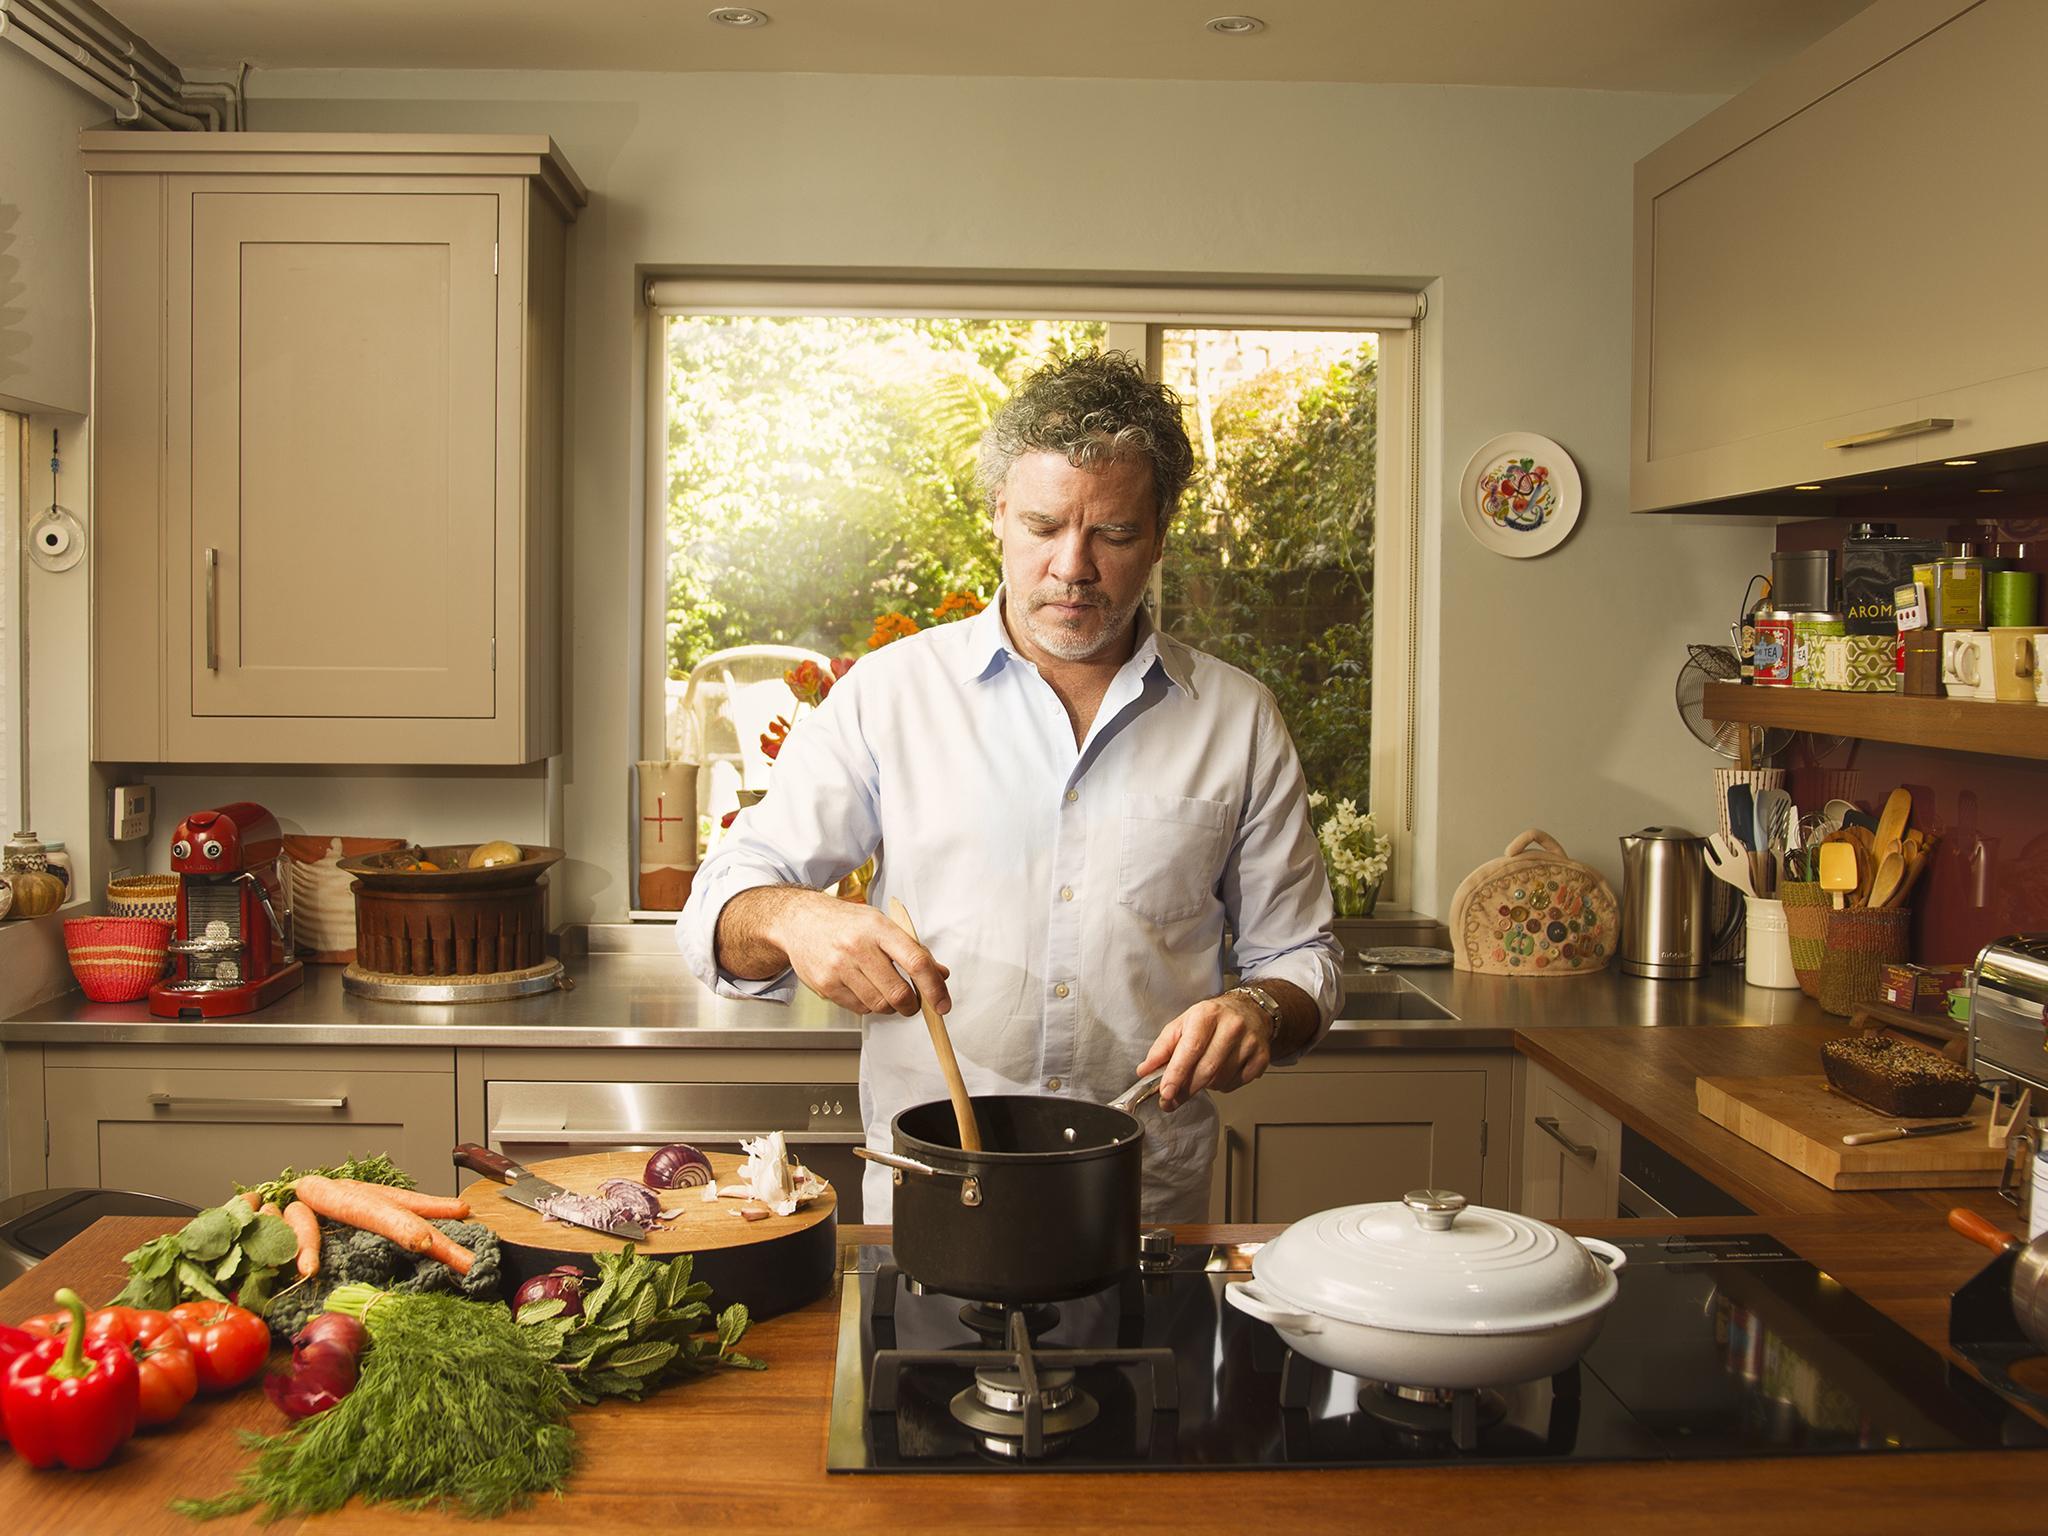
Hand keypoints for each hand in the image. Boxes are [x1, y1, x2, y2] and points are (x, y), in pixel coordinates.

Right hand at [768, 891, 950, 1017]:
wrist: (799, 920)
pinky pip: (860, 1008)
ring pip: (880, 1005)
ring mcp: (839, 967)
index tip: (942, 1004)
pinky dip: (869, 1005)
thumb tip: (940, 974)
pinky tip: (863, 988)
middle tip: (914, 1003)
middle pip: (898, 993)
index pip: (916, 961)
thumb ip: (912, 949)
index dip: (934, 987)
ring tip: (884, 990)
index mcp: (879, 928)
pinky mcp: (826, 985)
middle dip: (913, 1005)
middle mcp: (858, 947)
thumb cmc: (845, 922)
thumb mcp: (881, 924)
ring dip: (890, 1006)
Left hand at [1135, 992, 1273, 1111]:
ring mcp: (1249, 1042)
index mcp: (1207, 1015)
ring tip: (1202, 1071)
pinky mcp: (1261, 1057)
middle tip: (1172, 1099)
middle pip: (1206, 1070)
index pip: (1190, 1049)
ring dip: (1205, 1085)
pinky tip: (1221, 1071)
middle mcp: (1231, 1027)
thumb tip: (1145, 1071)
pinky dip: (1222, 1085)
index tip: (1166, 1093)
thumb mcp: (1182, 1024)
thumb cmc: (1212, 1018)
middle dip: (1186, 1089)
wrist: (1249, 1010)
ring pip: (1220, 1080)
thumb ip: (1162, 1048)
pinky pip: (1235, 1085)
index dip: (1177, 1074)